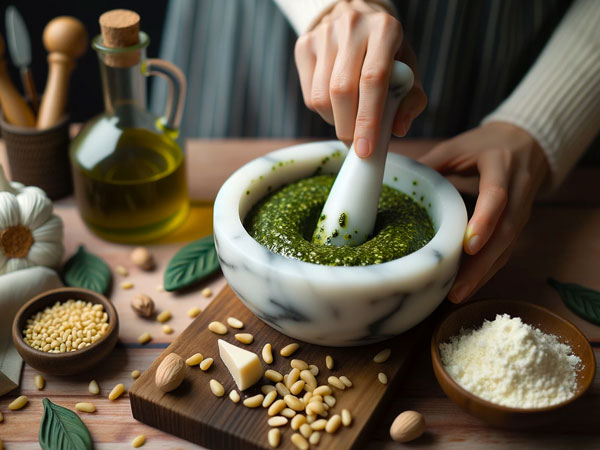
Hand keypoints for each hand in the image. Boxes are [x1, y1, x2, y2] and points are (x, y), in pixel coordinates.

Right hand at [294, 0, 426, 156]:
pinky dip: (323, 112)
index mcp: (384, 29)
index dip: (368, 119)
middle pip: (342, 90)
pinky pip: (309, 95)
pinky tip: (336, 106)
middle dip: (348, 128)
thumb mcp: (409, 70)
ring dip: (335, 122)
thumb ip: (412, 99)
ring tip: (349, 122)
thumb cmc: (388, 54)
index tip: (366, 150)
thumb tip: (398, 129)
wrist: (357, 20)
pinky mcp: (304, 45)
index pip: (373, 79)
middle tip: (356, 147)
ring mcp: (324, 34)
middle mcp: (352, 26)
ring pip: (321, 96)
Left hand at [419, 122, 549, 302]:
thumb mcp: (459, 146)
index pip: (497, 196)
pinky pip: (504, 251)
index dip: (485, 220)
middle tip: (458, 286)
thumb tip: (399, 180)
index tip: (469, 244)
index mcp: (501, 167)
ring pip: (506, 247)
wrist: (527, 144)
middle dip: (482, 263)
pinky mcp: (518, 225)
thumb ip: (431, 162)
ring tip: (458, 293)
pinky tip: (467, 284)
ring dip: (483, 273)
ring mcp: (522, 211)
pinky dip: (486, 269)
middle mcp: (518, 191)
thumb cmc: (486, 146)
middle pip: (505, 232)